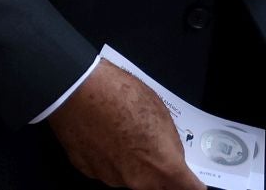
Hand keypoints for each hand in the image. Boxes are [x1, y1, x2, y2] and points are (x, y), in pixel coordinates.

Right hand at [47, 61, 202, 189]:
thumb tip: (164, 155)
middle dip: (154, 169)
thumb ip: (168, 143)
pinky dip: (102, 156)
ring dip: (125, 162)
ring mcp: (108, 177)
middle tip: (143, 142)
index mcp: (164, 168)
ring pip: (125, 176)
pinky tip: (96, 132)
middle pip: (154, 184)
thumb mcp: (160, 113)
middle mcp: (137, 181)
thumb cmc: (122, 93)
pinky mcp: (84, 168)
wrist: (74, 86)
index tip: (187, 178)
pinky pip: (102, 167)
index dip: (191, 184)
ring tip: (113, 131)